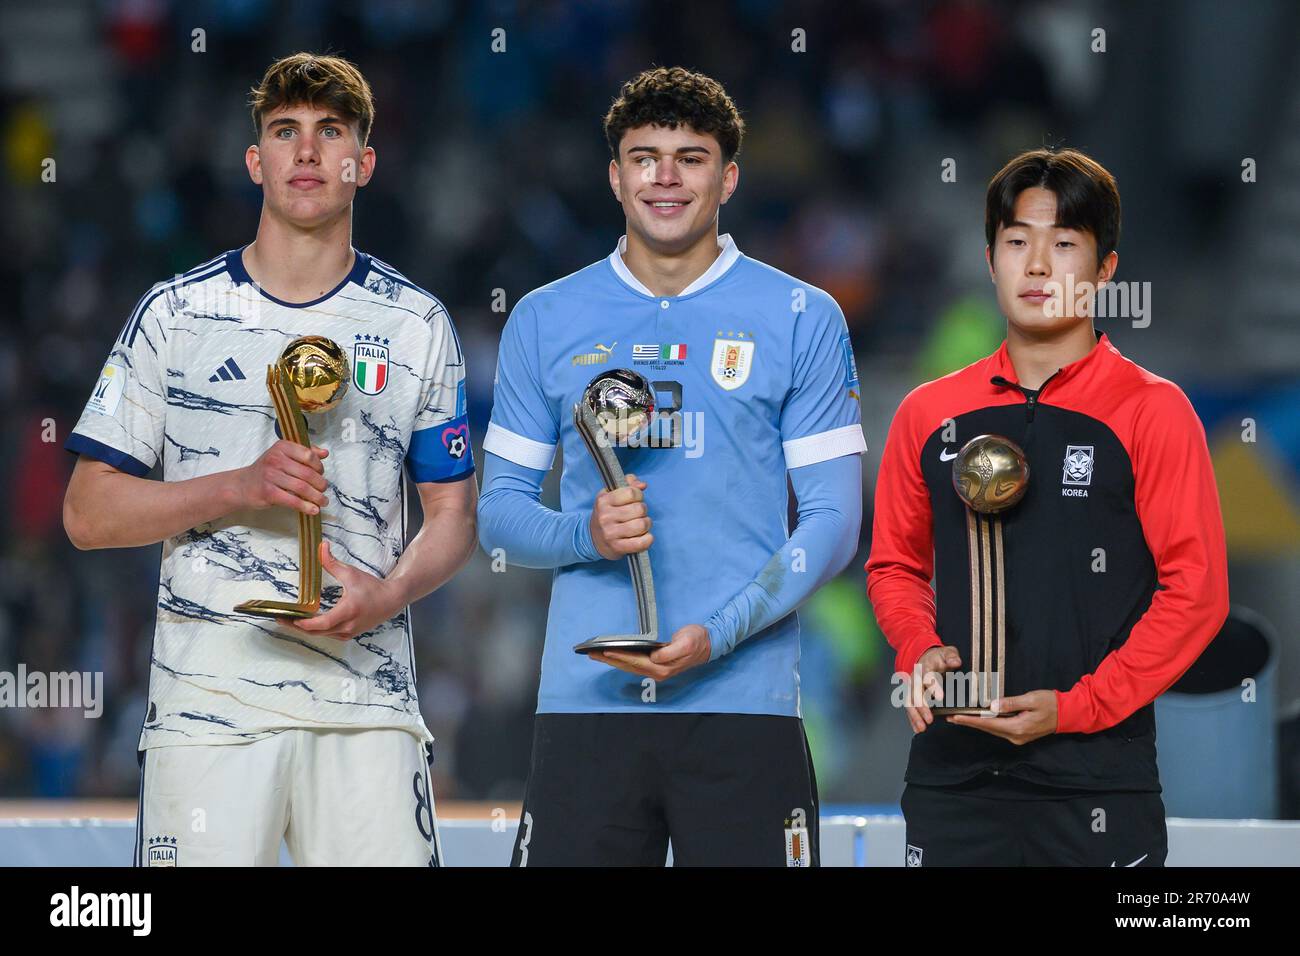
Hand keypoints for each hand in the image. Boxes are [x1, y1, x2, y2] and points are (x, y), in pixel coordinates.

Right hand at [237, 441, 329, 515]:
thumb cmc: (266, 470)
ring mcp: (270, 476)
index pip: (308, 455)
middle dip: (320, 484)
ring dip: (316, 497)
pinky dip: (305, 506)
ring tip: (322, 501)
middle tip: (323, 490)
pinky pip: (293, 501)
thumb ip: (304, 452)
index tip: (321, 473)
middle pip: (307, 473)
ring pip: (302, 488)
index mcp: (282, 447)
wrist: (242, 485)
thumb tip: (324, 453)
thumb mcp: (283, 455)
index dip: (319, 466)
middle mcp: (275, 459)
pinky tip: (312, 509)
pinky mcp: (268, 493)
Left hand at [290, 541, 400, 640]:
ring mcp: (348, 632)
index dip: (303, 623)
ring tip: (289, 620)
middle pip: (316, 633)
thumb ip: (332, 563)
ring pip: (321, 635)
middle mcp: (347, 626)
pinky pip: (328, 635)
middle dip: (296, 627)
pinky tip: (306, 624)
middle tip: (280, 619)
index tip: (290, 617)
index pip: (321, 624)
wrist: (391, 600)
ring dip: (305, 629)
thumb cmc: (373, 587)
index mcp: (348, 611)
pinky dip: (316, 631)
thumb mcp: (351, 573)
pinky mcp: (348, 634)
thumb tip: (321, 547)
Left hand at [588, 624, 711, 680]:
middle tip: (591, 653)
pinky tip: (612, 655)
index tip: (605, 650)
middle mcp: (656, 672)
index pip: (635, 662)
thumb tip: (654, 657)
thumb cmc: (697, 641)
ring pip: (628, 666)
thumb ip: (669, 652)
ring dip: (612, 661)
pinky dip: (620, 660)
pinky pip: (633, 664)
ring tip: (596, 654)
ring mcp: (655, 670)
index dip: (619, 656)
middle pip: (627, 666)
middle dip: (609, 660)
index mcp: (662, 668)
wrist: (708, 644)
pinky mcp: (655, 665)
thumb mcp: (686, 642)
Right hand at [589, 473, 652, 559]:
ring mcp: (610, 533)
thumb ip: (628, 484)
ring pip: (641, 525)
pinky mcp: (617, 547)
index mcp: (604, 500)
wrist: (592, 538)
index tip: (635, 500)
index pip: (631, 492)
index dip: (639, 495)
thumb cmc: (607, 513)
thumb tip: (642, 485)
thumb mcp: (611, 494)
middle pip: (639, 509)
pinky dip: (647, 539)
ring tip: (641, 525)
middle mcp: (605, 516)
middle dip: (643, 511)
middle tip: (638, 514)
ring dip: (646, 525)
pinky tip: (644, 537)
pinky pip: (640, 543)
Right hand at [903, 645, 963, 732]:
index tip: (940, 697)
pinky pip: (910, 707)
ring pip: (909, 702)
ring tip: (922, 728)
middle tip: (929, 719)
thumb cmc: (938, 657)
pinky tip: (917, 728)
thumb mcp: (947, 652)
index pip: (927, 677)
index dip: (933, 687)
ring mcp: (912, 687)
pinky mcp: (911, 694)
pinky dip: (912, 719)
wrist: (925, 656)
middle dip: (921, 707)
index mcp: (925, 667)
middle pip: (915, 693)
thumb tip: (956, 661)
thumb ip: (952, 657)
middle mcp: (916, 678)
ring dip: (915, 716)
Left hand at [947, 690, 1058, 744]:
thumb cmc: (1050, 704)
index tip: (955, 717)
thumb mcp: (1031, 699)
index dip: (970, 720)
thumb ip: (1011, 703)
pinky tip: (979, 719)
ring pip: (992, 730)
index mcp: (1018, 727)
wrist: (1067, 714)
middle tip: (951, 717)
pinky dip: (987, 724)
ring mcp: (1018, 738)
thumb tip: (992, 705)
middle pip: (987, 729)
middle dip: (969, 723)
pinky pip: (999, 730)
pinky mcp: (1019, 735)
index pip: (988, 724)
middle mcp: (1015, 736)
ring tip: (960, 718)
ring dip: (976, 724)